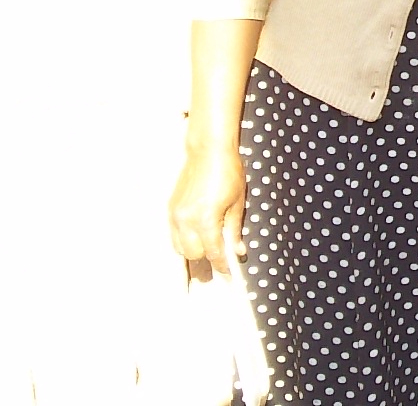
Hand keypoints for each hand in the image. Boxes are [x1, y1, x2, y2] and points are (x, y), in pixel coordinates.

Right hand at [168, 147, 244, 279]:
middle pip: (193, 255)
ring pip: (179, 248)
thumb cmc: (228, 173)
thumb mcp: (237, 203)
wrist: (208, 152)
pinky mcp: (171, 209)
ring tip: (209, 249)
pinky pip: (174, 235)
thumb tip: (237, 252)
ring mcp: (175, 215)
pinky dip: (184, 241)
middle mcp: (186, 220)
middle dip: (207, 260)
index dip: (222, 265)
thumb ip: (234, 230)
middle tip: (221, 260)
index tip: (228, 274)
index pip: (213, 253)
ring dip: (194, 251)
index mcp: (205, 219)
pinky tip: (196, 238)